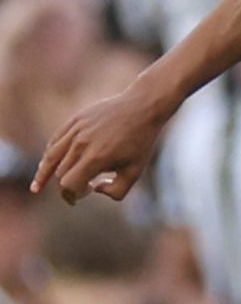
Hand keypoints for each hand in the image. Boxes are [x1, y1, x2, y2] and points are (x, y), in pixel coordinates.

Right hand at [32, 81, 172, 203]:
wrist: (141, 108)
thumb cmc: (140, 142)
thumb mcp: (135, 172)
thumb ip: (117, 191)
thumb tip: (94, 189)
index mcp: (96, 159)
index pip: (68, 185)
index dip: (72, 195)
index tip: (83, 195)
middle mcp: (81, 145)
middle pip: (60, 173)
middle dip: (66, 186)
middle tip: (80, 189)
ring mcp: (75, 131)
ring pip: (51, 157)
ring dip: (44, 174)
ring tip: (37, 187)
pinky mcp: (73, 121)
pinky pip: (55, 142)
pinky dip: (50, 155)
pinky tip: (48, 165)